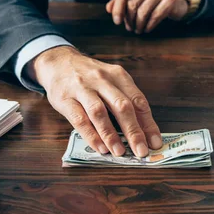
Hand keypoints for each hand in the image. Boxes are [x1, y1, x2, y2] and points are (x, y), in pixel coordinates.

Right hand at [29, 46, 162, 156]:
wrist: (58, 61)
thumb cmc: (90, 76)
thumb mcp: (111, 80)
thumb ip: (125, 100)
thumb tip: (144, 130)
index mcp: (118, 75)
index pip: (137, 100)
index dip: (148, 123)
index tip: (155, 142)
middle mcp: (102, 80)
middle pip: (121, 106)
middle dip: (133, 131)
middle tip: (141, 151)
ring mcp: (82, 88)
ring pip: (99, 112)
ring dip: (111, 135)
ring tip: (120, 152)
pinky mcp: (65, 99)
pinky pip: (79, 119)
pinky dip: (91, 135)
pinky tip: (100, 147)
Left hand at [106, 0, 187, 33]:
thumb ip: (122, 0)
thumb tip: (109, 9)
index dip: (118, 8)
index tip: (117, 21)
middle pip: (132, 3)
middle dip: (129, 19)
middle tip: (129, 28)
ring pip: (143, 12)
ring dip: (138, 25)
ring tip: (137, 29)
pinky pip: (155, 17)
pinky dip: (148, 26)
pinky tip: (146, 29)